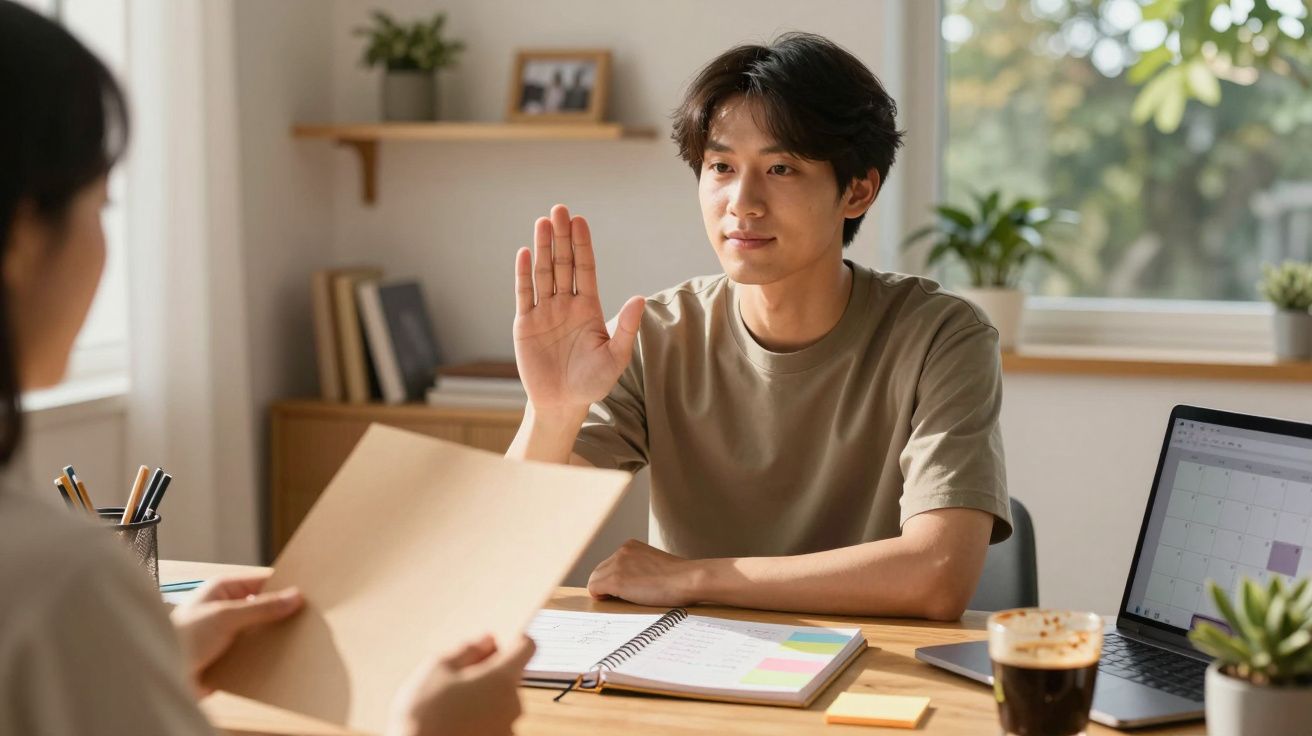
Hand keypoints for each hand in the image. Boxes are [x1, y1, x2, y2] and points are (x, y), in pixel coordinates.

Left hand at [169, 571, 302, 694]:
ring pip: (262, 632)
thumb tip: (295, 596)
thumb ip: (262, 607)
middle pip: (265, 608)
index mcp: (223, 589)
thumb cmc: (181, 638)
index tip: (310, 593)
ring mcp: (228, 634)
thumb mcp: (225, 616)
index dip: (285, 587)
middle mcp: (226, 610)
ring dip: (275, 639)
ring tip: (301, 641)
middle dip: (283, 615)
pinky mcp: (229, 658)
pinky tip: (283, 661)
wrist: (157, 675)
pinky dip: (267, 658)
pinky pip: (255, 655)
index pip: (262, 582)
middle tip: (310, 619)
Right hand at [388, 635, 534, 735]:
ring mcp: (508, 729)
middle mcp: (513, 705)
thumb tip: (487, 641)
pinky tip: (455, 724)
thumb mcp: (438, 668)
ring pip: (501, 703)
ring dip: (484, 700)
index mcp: (502, 679)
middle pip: (510, 677)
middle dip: (489, 674)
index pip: (526, 646)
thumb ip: (468, 650)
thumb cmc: (424, 714)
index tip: (495, 646)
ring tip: (450, 708)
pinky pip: (495, 725)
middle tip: (456, 681)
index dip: (512, 640)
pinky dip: (481, 722)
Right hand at [513, 204, 644, 413]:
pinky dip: (524, 274)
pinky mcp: (526, 324)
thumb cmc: (593, 382)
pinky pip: (525, 294)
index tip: (580, 221)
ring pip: (543, 273)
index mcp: (589, 307)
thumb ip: (625, 328)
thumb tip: (640, 298)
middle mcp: (566, 304)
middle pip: (563, 263)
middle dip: (561, 237)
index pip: (585, 268)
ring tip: (542, 222)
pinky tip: (524, 253)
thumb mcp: (615, 357)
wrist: (562, 403)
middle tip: (559, 209)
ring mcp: (545, 312)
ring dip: (542, 247)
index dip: (582, 244)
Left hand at [587, 540, 702, 606]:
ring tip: (622, 601)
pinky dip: (601, 597)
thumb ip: (639, 568)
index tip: (623, 589)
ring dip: (604, 592)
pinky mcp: (616, 579)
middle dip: (606, 585)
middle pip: (599, 571)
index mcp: (631, 546)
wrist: (688, 579)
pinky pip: (594, 589)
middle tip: (621, 598)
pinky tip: (613, 601)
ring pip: (595, 580)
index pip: (610, 563)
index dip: (613, 578)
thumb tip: (628, 583)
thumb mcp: (654, 565)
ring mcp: (618, 564)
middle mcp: (621, 551)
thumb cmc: (679, 578)